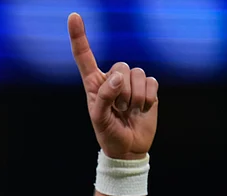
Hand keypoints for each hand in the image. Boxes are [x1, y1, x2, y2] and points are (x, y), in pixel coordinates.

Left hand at [68, 13, 158, 159]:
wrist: (128, 148)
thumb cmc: (108, 134)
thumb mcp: (100, 119)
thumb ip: (105, 97)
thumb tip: (119, 77)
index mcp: (94, 84)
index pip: (84, 57)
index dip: (79, 36)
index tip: (73, 16)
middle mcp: (112, 79)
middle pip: (121, 66)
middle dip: (122, 91)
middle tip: (119, 109)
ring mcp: (132, 83)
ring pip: (138, 74)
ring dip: (136, 97)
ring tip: (130, 111)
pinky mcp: (148, 88)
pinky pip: (152, 82)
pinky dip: (148, 98)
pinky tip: (142, 109)